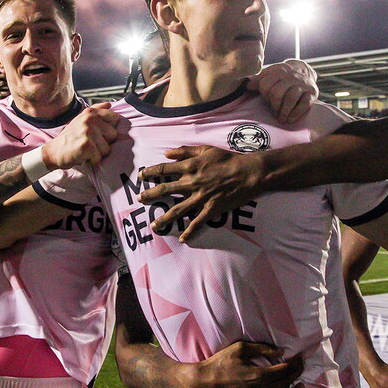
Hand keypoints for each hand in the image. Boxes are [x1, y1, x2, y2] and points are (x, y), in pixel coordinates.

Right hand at [41, 103, 120, 168]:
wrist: (53, 151)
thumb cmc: (70, 137)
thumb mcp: (81, 120)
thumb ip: (96, 111)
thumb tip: (109, 104)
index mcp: (90, 113)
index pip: (115, 117)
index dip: (108, 129)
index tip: (97, 133)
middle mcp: (90, 119)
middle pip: (113, 135)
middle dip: (103, 143)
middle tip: (89, 142)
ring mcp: (88, 132)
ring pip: (107, 148)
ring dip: (97, 153)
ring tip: (85, 149)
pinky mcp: (86, 145)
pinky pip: (99, 158)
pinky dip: (91, 160)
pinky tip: (82, 155)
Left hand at [138, 145, 264, 240]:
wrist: (248, 173)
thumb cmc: (227, 159)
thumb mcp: (205, 149)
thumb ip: (184, 151)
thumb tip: (166, 153)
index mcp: (190, 166)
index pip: (164, 169)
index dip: (151, 172)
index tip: (141, 176)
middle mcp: (192, 182)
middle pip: (165, 189)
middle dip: (150, 195)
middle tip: (140, 199)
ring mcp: (201, 197)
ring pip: (178, 209)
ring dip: (164, 218)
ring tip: (154, 225)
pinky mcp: (211, 208)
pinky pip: (197, 222)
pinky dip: (190, 231)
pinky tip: (182, 239)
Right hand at [184, 341, 303, 387]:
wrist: (202, 384)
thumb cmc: (219, 364)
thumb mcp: (240, 349)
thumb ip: (262, 349)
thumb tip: (282, 351)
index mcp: (258, 375)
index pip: (286, 370)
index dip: (295, 363)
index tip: (299, 358)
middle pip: (287, 384)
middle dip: (297, 374)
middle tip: (300, 368)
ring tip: (300, 387)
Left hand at [247, 59, 318, 123]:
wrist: (305, 73)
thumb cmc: (283, 79)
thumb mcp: (271, 76)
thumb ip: (259, 81)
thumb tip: (248, 86)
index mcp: (278, 70)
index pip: (265, 84)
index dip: (264, 95)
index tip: (266, 101)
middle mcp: (291, 75)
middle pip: (277, 93)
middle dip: (274, 106)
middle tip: (274, 114)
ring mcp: (303, 83)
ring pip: (290, 98)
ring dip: (283, 112)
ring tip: (281, 119)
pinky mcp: (312, 92)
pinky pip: (304, 104)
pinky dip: (295, 114)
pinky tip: (290, 120)